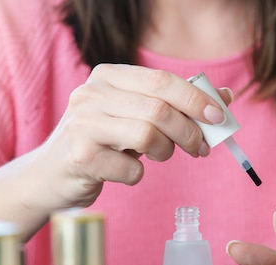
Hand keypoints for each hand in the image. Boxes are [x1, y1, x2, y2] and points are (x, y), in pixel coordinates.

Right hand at [32, 64, 232, 208]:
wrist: (52, 175)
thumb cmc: (103, 143)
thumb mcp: (135, 117)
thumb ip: (173, 105)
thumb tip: (223, 97)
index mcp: (108, 77)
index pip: (162, 80)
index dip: (196, 99)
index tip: (219, 116)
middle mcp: (91, 94)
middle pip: (159, 109)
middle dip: (189, 132)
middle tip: (201, 148)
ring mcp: (81, 125)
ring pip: (147, 134)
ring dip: (165, 151)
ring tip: (160, 156)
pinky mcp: (79, 157)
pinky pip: (130, 168)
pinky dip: (138, 174)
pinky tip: (128, 171)